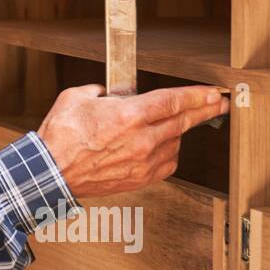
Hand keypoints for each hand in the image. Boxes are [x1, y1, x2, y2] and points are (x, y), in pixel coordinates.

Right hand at [37, 84, 227, 197]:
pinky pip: (167, 163)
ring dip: (176, 131)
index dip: (197, 95)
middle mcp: (141, 139)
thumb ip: (102, 91)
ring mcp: (143, 162)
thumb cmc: (60, 136)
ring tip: (170, 124)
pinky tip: (160, 145)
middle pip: (183, 122)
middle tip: (218, 104)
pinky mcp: (139, 178)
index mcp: (128, 115)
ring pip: (175, 142)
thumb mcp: (77, 97)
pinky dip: (168, 152)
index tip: (212, 92)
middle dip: (204, 111)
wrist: (50, 172)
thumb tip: (113, 93)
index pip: (173, 101)